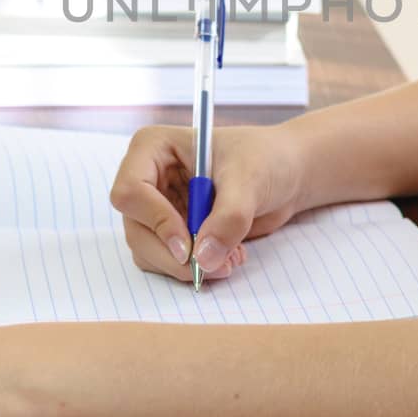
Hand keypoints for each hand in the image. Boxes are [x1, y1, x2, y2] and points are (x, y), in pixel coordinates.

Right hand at [110, 123, 307, 280]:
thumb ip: (227, 218)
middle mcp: (148, 178)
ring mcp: (158, 207)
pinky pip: (168, 261)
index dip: (155, 221)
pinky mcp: (173, 231)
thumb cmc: (266, 158)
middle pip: (136, 229)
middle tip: (210, 268)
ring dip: (186, 266)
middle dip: (172, 255)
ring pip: (148, 251)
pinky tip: (228, 256)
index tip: (188, 245)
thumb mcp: (250, 181)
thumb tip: (203, 259)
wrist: (287, 173)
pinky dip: (195, 268)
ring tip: (230, 259)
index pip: (131, 191)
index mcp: (153, 148)